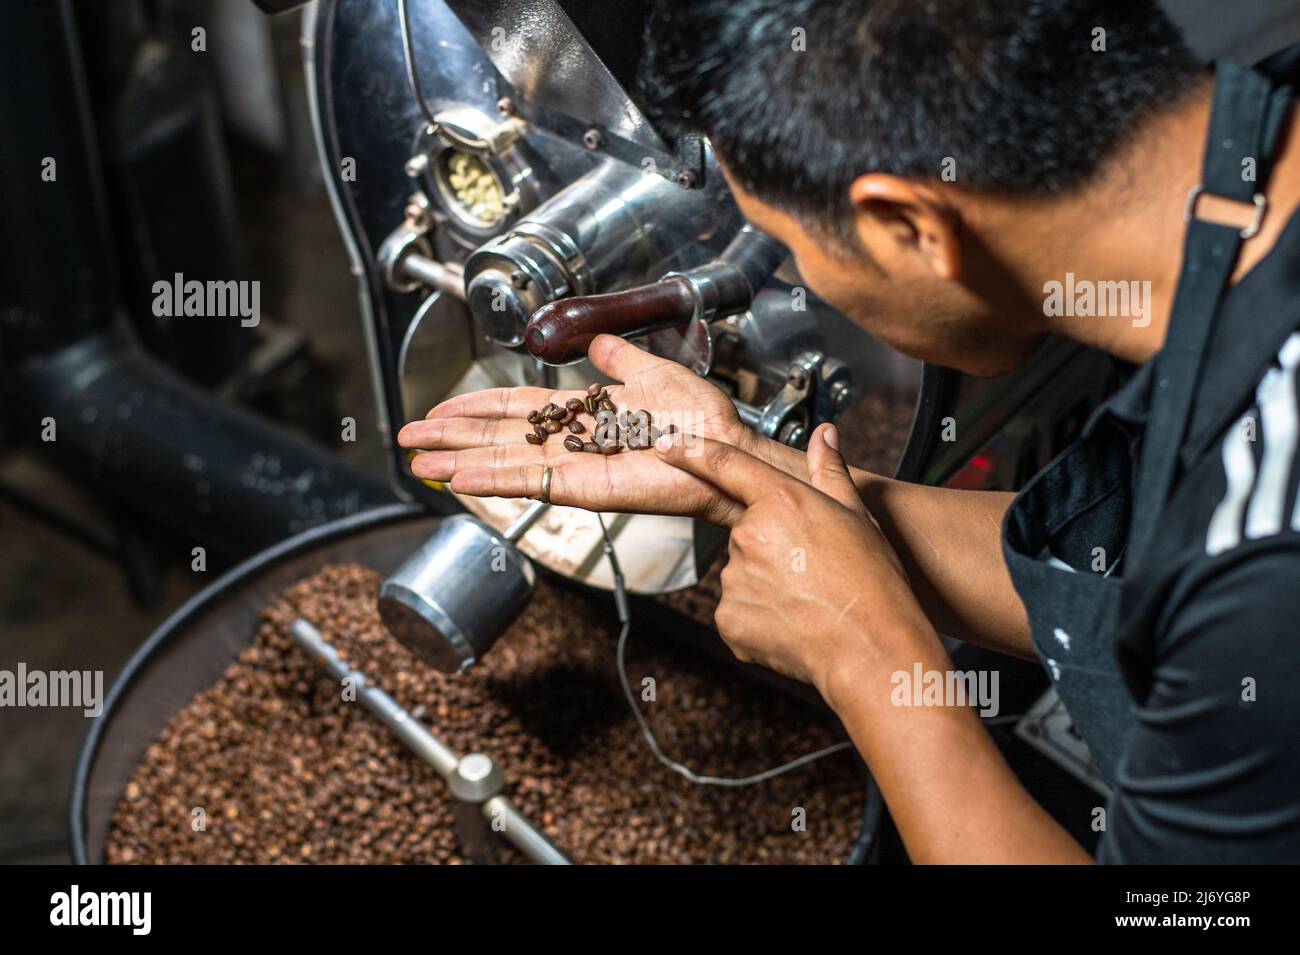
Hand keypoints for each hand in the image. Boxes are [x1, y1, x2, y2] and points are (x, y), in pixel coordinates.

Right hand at [398, 334, 801, 524]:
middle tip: (408, 438)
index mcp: (584, 414)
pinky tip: (461, 478)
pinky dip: (495, 480)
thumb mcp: (654, 372)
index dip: (477, 408)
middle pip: (498, 438)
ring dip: (460, 461)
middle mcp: (572, 442)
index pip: (517, 410)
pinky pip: (533, 483)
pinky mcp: (586, 488)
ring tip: (420, 463)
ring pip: (505, 463)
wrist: (727, 444)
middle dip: (453, 437)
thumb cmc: (703, 416)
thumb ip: (620, 360)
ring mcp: (574, 467)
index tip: (440, 408)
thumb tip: (595, 344)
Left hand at [653, 423, 932, 694]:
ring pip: (743, 574)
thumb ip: (830, 471)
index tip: (666, 445)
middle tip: (811, 569)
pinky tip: (792, 622)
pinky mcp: (728, 618)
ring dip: (766, 584)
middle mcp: (749, 535)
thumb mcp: (857, 516)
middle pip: (747, 534)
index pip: (724, 465)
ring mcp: (734, 579)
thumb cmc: (870, 581)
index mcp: (780, 502)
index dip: (691, 451)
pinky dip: (759, 617)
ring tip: (808, 599)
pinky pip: (737, 610)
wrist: (870, 646)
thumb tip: (825, 435)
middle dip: (772, 547)